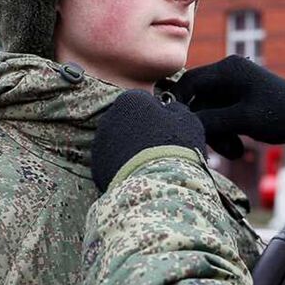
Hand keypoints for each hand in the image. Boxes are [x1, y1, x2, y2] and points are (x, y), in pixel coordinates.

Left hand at [91, 90, 205, 191]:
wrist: (159, 183)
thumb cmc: (176, 146)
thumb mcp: (187, 120)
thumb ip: (175, 108)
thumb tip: (170, 108)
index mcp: (130, 100)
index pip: (144, 101)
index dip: (157, 115)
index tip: (168, 129)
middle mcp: (109, 117)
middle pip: (126, 120)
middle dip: (139, 130)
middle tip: (157, 147)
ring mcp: (100, 142)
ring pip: (117, 141)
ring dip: (128, 148)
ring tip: (148, 163)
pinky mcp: (97, 166)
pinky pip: (111, 162)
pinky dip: (121, 166)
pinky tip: (137, 174)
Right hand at [170, 55, 284, 158]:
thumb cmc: (279, 115)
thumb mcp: (241, 119)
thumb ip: (209, 120)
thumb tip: (182, 122)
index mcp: (228, 69)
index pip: (189, 82)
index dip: (179, 103)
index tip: (176, 125)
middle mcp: (229, 74)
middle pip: (200, 101)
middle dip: (206, 126)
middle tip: (214, 149)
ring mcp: (236, 87)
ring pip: (211, 112)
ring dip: (218, 134)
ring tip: (235, 152)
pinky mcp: (242, 101)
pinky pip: (223, 116)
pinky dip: (227, 132)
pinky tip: (239, 149)